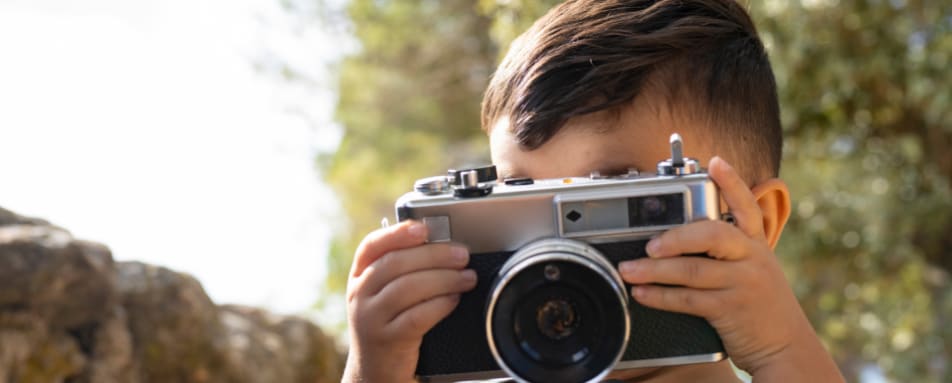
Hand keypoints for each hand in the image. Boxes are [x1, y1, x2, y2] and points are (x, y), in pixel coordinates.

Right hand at [342, 220, 476, 382]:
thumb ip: (402, 271)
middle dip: (434, 255)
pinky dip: (440, 304)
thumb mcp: (384, 295)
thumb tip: (442, 246)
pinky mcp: (387, 341)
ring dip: (443, 279)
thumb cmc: (388, 325)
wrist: (375, 371)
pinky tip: (454, 300)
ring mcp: (370, 319)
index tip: (424, 228)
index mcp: (359, 277)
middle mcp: (359, 295)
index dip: (397, 233)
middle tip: (462, 255)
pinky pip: (416, 317)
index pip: (372, 246)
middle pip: (395, 264)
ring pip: (407, 288)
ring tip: (467, 278)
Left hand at [617, 157, 842, 380]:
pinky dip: (660, 296)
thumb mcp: (754, 270)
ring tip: (628, 270)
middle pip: (713, 235)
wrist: (786, 347)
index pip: (746, 206)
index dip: (732, 182)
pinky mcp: (731, 310)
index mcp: (755, 245)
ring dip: (654, 271)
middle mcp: (751, 259)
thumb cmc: (761, 306)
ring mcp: (742, 284)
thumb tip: (679, 238)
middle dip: (676, 237)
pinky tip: (642, 294)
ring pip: (692, 270)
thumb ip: (728, 251)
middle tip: (649, 244)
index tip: (715, 162)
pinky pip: (688, 299)